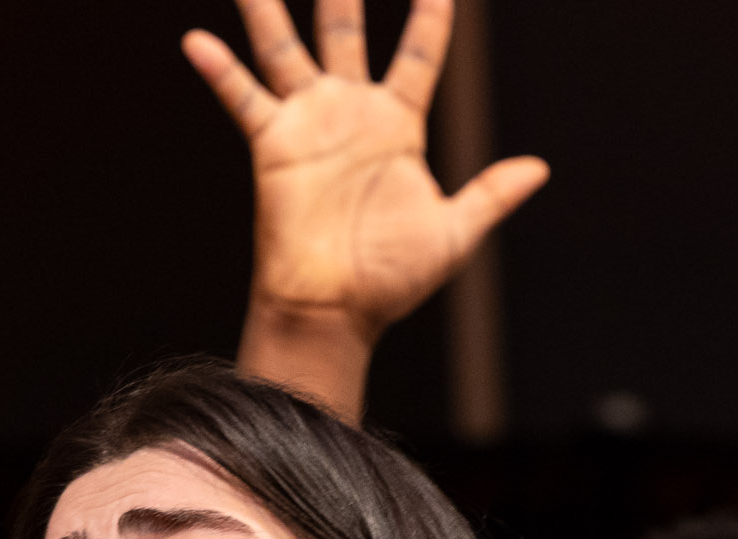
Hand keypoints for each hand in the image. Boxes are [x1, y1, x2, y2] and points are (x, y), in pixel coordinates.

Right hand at [186, 0, 549, 344]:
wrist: (339, 309)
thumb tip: (539, 167)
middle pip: (345, 32)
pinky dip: (219, 70)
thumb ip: (491, 194)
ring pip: (285, 48)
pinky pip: (244, 98)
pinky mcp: (274, 144)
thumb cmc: (392, 278)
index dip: (432, 18)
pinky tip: (198, 40)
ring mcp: (309, 122)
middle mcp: (351, 113)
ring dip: (267, 10)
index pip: (420, 56)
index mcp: (398, 125)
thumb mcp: (454, 233)